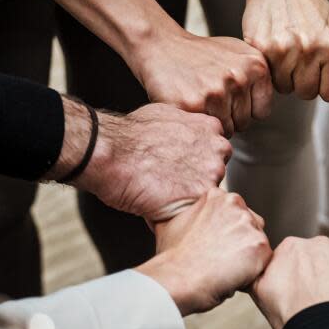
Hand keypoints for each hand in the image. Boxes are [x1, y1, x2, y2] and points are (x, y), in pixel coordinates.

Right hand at [72, 102, 231, 221]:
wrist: (110, 153)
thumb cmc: (128, 136)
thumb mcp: (165, 115)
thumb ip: (185, 126)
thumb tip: (185, 134)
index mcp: (211, 128)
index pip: (217, 152)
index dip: (198, 163)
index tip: (182, 167)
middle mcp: (217, 149)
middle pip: (217, 173)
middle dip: (198, 181)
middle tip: (172, 182)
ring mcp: (212, 173)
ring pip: (209, 194)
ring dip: (191, 198)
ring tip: (165, 195)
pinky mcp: (200, 196)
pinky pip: (197, 211)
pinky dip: (182, 212)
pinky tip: (164, 206)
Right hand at [133, 30, 272, 135]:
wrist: (161, 45)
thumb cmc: (202, 54)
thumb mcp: (239, 54)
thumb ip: (260, 76)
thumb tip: (278, 94)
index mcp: (256, 66)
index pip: (262, 111)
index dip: (244, 108)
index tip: (229, 96)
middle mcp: (240, 78)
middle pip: (244, 123)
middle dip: (228, 116)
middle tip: (210, 96)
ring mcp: (217, 92)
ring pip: (227, 129)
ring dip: (213, 121)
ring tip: (200, 99)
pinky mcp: (195, 105)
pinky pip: (206, 130)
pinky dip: (198, 123)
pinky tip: (190, 104)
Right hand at [137, 189, 271, 314]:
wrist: (179, 279)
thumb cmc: (174, 258)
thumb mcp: (174, 222)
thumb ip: (191, 213)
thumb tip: (190, 215)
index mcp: (217, 196)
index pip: (235, 211)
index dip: (228, 231)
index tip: (217, 243)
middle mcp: (235, 204)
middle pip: (251, 224)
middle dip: (242, 240)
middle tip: (222, 257)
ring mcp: (249, 224)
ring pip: (258, 241)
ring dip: (248, 255)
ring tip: (226, 267)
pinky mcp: (260, 245)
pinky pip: (264, 259)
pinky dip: (254, 270)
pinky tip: (234, 274)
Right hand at [243, 0, 328, 101]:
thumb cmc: (309, 5)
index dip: (325, 85)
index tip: (321, 75)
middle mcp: (311, 51)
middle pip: (308, 93)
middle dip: (304, 81)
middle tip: (301, 61)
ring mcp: (286, 51)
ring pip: (286, 88)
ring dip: (286, 76)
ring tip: (289, 53)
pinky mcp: (263, 49)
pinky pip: (268, 76)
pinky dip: (271, 68)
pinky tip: (276, 51)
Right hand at [251, 236, 328, 328]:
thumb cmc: (291, 317)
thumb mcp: (260, 292)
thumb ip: (259, 271)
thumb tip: (257, 263)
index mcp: (291, 247)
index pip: (297, 256)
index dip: (301, 274)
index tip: (303, 290)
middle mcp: (319, 242)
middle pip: (322, 255)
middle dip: (323, 272)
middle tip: (323, 298)